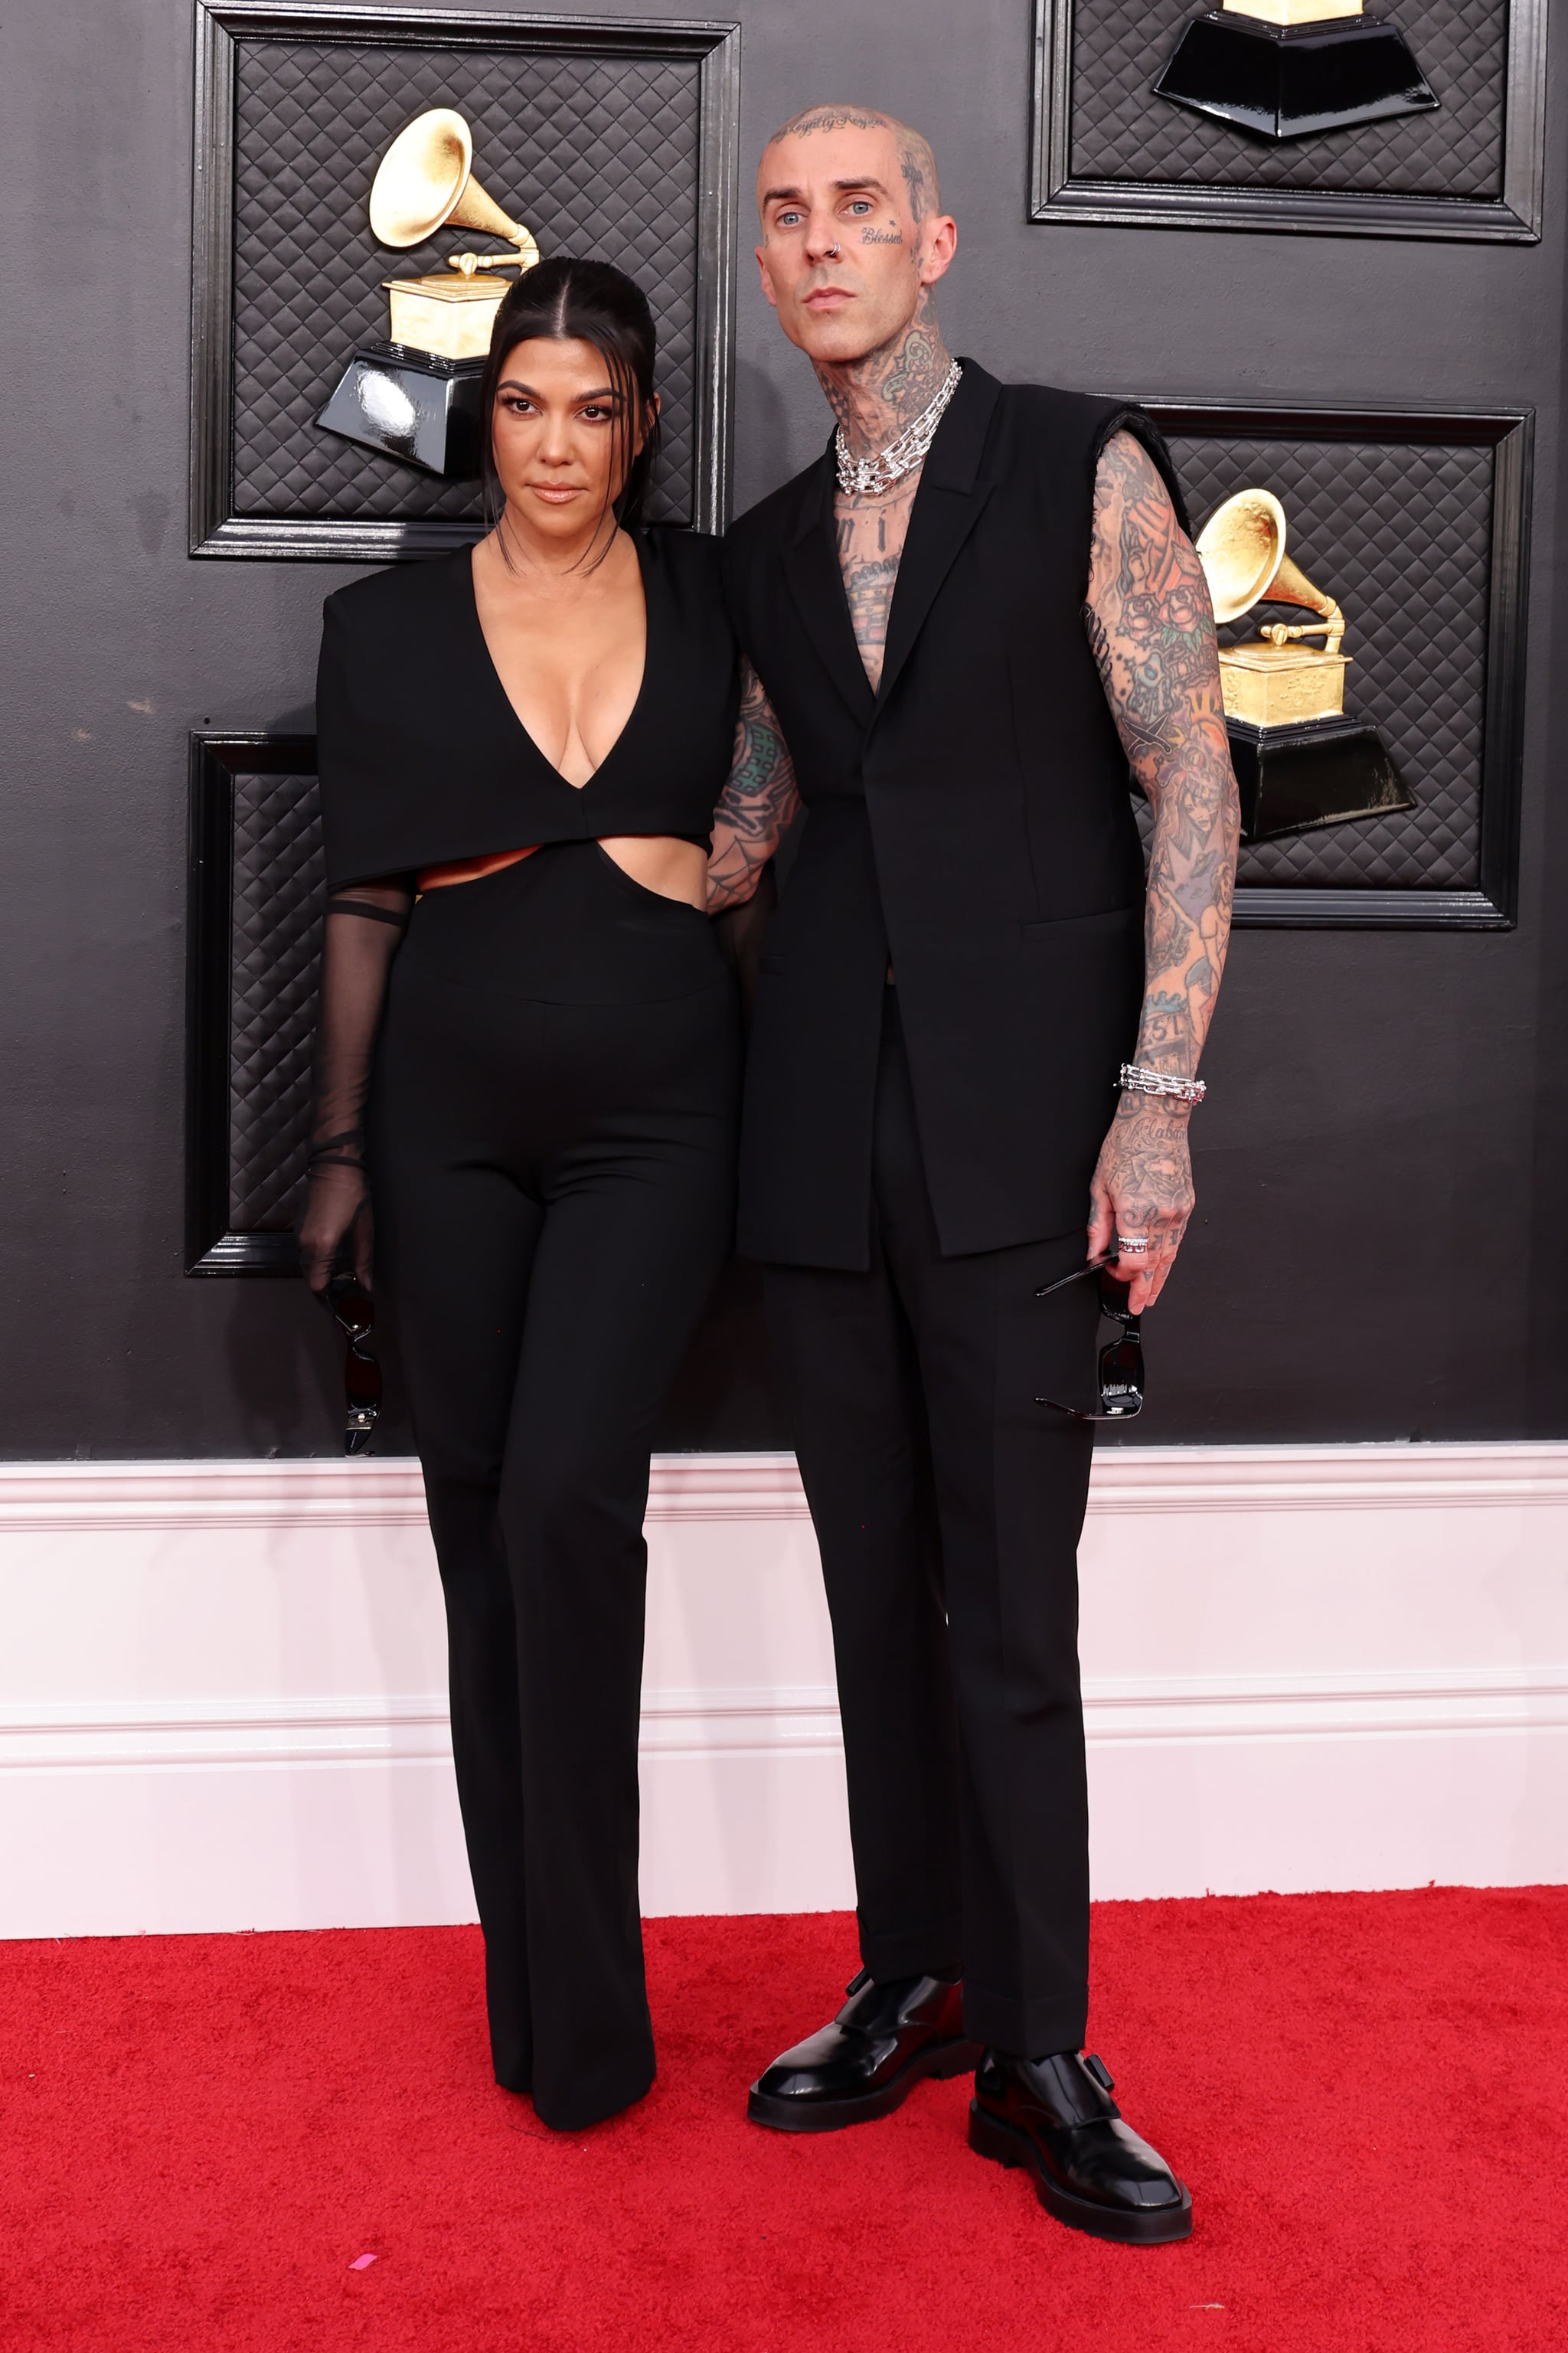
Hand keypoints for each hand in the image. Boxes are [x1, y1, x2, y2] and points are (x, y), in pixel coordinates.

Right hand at [297, 1161, 372, 1295]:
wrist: (333, 1165)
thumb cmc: (353, 1195)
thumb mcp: (364, 1231)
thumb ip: (363, 1262)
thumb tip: (367, 1286)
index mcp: (321, 1247)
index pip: (316, 1285)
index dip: (328, 1298)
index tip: (343, 1302)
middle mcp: (304, 1244)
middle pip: (309, 1278)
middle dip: (325, 1288)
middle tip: (345, 1293)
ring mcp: (298, 1235)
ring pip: (305, 1266)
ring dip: (320, 1275)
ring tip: (341, 1278)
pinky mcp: (297, 1226)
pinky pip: (304, 1253)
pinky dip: (315, 1261)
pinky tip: (333, 1259)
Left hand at [1087, 1096, 1193, 1312]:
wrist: (1156, 1120)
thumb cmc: (1126, 1145)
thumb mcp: (1099, 1186)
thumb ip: (1098, 1225)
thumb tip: (1093, 1253)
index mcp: (1137, 1212)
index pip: (1133, 1261)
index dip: (1122, 1275)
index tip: (1110, 1271)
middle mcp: (1162, 1215)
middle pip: (1155, 1265)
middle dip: (1146, 1289)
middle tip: (1139, 1305)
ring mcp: (1179, 1211)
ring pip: (1171, 1256)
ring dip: (1161, 1277)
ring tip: (1152, 1294)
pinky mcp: (1188, 1204)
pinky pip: (1178, 1238)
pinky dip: (1169, 1254)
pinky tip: (1162, 1264)